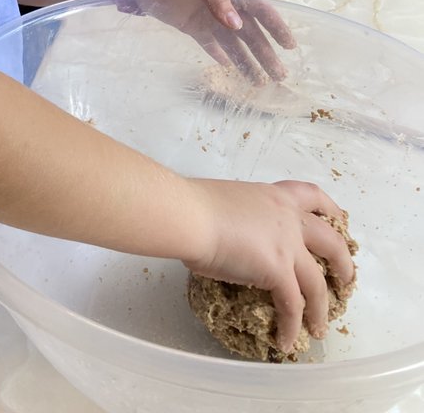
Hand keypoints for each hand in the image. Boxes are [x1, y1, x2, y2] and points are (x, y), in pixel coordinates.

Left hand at [129, 0, 294, 79]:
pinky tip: (230, 70)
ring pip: (233, 41)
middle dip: (266, 51)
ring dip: (247, 60)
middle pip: (250, 30)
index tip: (289, 45)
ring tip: (260, 82)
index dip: (276, 25)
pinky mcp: (191, 26)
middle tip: (280, 75)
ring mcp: (208, 15)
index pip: (259, 6)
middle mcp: (224, 2)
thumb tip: (238, 24)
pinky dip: (220, 56)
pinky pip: (210, 44)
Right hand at [183, 177, 355, 354]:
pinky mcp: (279, 272)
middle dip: (343, 262)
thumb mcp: (228, 202)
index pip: (312, 196)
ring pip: (318, 283)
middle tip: (345, 278)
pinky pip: (293, 306)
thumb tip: (230, 236)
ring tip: (321, 326)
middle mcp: (288, 218)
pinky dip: (292, 326)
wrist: (191, 216)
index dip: (331, 209)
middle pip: (331, 241)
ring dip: (322, 308)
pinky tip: (286, 341)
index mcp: (273, 195)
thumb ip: (242, 219)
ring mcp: (287, 246)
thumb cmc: (196, 205)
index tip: (339, 220)